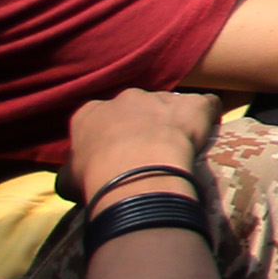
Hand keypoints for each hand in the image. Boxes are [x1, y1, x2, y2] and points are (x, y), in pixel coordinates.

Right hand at [62, 85, 219, 202]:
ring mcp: (161, 98)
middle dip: (140, 128)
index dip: (106, 139)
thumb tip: (74, 177)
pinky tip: (209, 135)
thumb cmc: (97, 178)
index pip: (97, 120)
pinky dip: (207, 118)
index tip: (114, 158)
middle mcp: (125, 98)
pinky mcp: (194, 105)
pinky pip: (205, 105)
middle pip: (134, 110)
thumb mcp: (68, 180)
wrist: (138, 172)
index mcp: (90, 113)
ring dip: (173, 124)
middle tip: (147, 157)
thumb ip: (72, 171)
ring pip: (169, 107)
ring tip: (178, 152)